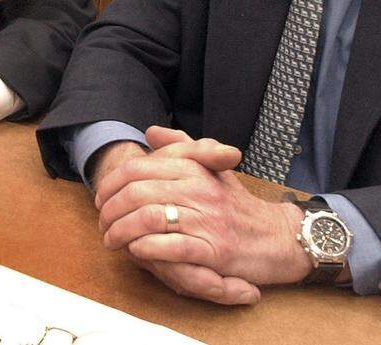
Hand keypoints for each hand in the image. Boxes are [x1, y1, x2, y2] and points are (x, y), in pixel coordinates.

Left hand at [95, 126, 310, 293]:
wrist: (279, 238)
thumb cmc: (238, 206)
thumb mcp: (213, 168)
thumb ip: (183, 147)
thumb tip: (152, 130)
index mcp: (194, 168)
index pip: (138, 168)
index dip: (111, 183)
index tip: (101, 197)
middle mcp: (199, 190)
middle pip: (136, 192)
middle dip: (110, 210)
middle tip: (101, 222)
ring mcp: (207, 220)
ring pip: (148, 218)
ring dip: (121, 231)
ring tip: (111, 240)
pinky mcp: (215, 249)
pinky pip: (171, 246)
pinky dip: (147, 248)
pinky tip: (136, 250)